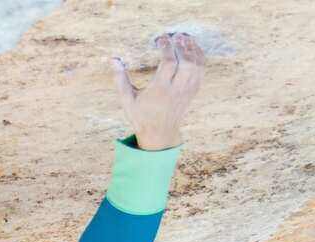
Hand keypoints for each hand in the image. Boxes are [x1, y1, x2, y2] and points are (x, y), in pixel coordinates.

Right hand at [113, 32, 205, 150]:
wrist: (160, 134)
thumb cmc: (141, 116)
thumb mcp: (127, 100)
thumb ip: (120, 79)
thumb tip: (113, 60)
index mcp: (159, 90)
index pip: (168, 64)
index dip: (166, 48)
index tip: (160, 39)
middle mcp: (176, 90)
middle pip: (186, 63)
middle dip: (182, 46)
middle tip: (175, 35)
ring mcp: (187, 91)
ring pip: (197, 66)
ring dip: (192, 50)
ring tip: (184, 39)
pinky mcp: (193, 92)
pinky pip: (201, 71)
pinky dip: (199, 58)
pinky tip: (192, 49)